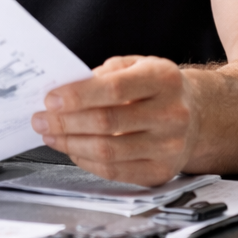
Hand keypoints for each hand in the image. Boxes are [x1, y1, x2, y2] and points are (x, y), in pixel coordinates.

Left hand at [31, 55, 199, 185]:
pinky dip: (87, 161)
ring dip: (71, 144)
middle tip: (40, 119)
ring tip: (50, 134)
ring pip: (109, 151)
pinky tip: (72, 149)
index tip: (50, 99)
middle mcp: (171, 115)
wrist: (197, 114)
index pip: (115, 89)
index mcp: (164, 79)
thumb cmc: (156, 86)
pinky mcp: (161, 172)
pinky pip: (115, 171)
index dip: (78, 96)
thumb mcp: (135, 65)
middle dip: (66, 122)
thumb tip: (64, 91)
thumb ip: (103, 75)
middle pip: (108, 123)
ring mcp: (170, 147)